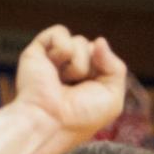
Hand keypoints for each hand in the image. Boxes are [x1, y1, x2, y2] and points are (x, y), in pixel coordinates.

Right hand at [12, 26, 126, 142]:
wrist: (51, 121)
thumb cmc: (81, 116)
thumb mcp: (112, 96)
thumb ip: (116, 66)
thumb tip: (99, 40)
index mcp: (88, 79)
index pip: (105, 58)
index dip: (104, 71)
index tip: (92, 93)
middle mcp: (70, 68)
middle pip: (93, 48)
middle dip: (91, 67)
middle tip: (76, 89)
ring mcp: (54, 59)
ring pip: (80, 41)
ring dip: (78, 64)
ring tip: (63, 81)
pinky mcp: (38, 51)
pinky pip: (60, 32)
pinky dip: (62, 50)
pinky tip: (53, 66)